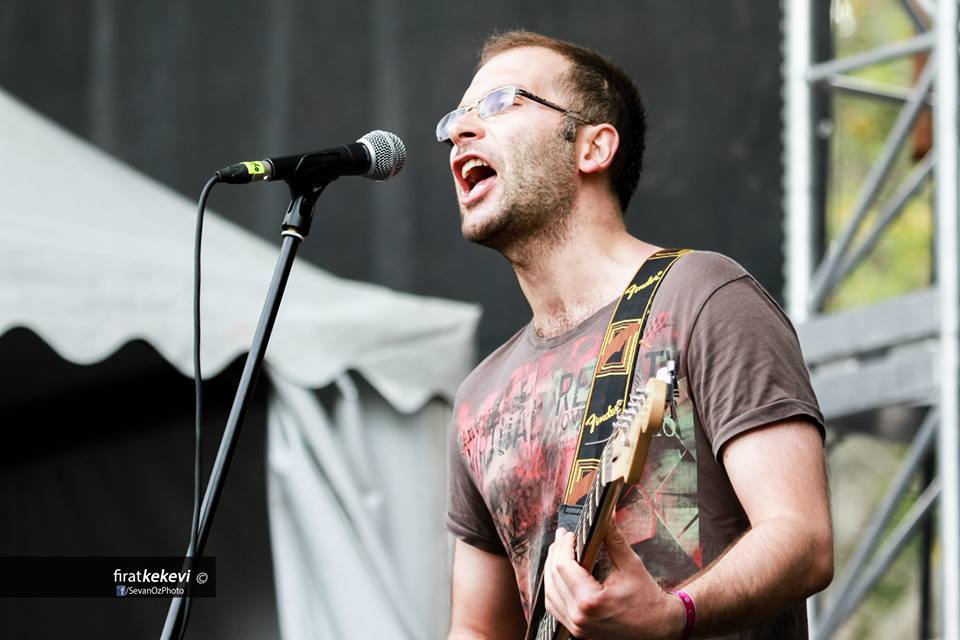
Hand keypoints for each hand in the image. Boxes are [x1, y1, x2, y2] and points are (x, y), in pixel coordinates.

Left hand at [543, 525, 684, 639]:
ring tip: (559, 552)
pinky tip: (559, 576)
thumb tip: (606, 517)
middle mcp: (580, 616)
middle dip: (555, 553)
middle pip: (553, 578)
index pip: (563, 566)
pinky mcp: (578, 630)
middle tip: (562, 538)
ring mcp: (577, 626)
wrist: (658, 628)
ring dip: (550, 571)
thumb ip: (613, 539)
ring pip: (549, 594)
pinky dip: (553, 589)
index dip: (563, 546)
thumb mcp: (631, 565)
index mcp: (591, 600)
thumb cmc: (648, 600)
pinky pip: (555, 608)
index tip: (568, 534)